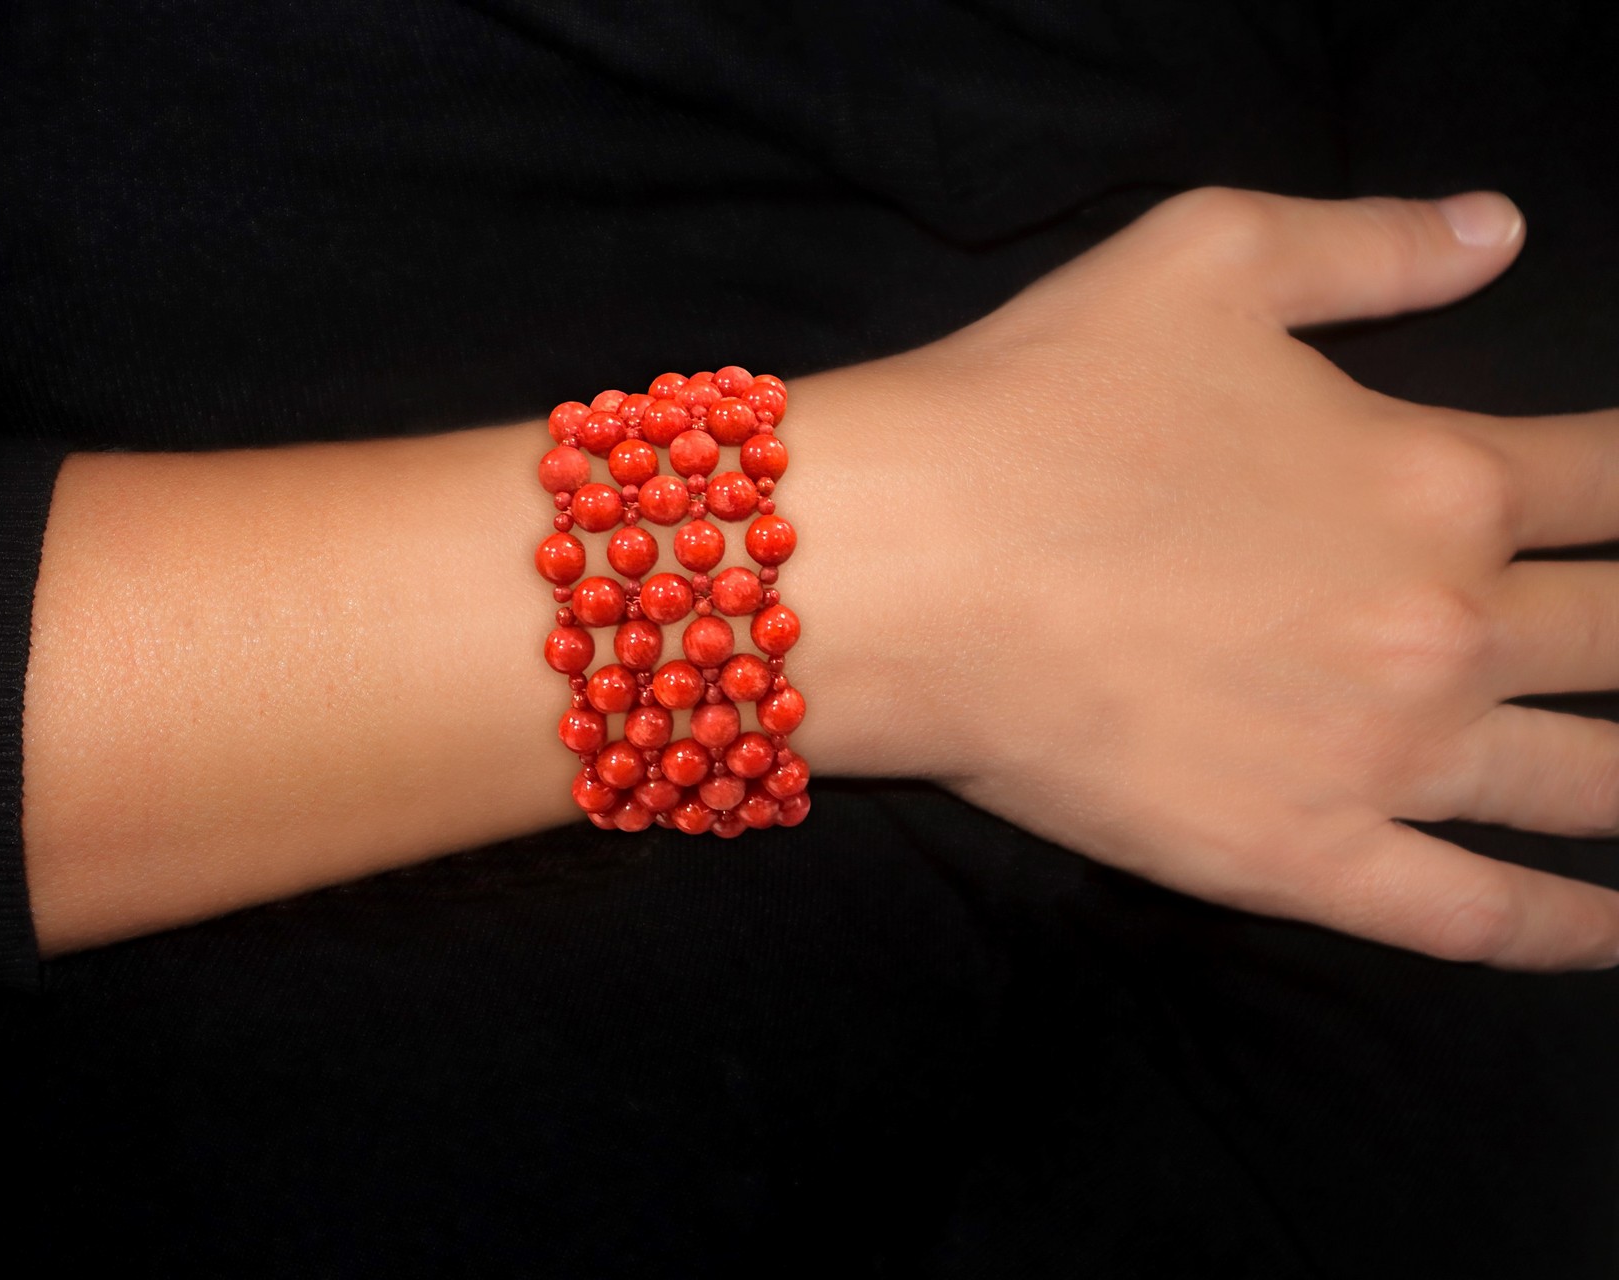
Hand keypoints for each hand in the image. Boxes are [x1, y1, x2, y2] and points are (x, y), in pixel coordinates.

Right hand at [791, 188, 1618, 969]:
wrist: (904, 566)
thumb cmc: (1038, 402)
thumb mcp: (1208, 255)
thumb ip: (1373, 244)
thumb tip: (1499, 229)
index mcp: (1441, 475)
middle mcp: (1445, 624)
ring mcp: (1382, 759)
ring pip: (1589, 783)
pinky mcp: (1299, 861)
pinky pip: (1477, 918)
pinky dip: (1568, 931)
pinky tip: (1616, 929)